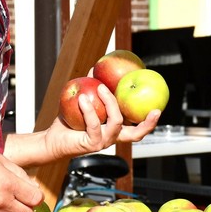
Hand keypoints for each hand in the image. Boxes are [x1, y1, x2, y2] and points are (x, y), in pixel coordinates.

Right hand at [0, 148, 43, 211]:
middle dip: (25, 206)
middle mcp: (0, 201)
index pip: (36, 198)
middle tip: (17, 199)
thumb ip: (20, 174)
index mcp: (8, 183)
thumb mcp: (0, 160)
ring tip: (4, 207)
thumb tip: (34, 187)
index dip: (35, 196)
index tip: (30, 193)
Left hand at [41, 82, 160, 158]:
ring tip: (100, 87)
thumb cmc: (68, 121)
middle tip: (154, 110)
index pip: (136, 129)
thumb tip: (96, 67)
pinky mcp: (91, 144)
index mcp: (114, 130)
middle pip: (135, 134)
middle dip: (147, 123)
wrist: (52, 140)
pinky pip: (94, 124)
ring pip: (116, 122)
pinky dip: (89, 109)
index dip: (148, 122)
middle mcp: (112, 138)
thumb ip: (92, 88)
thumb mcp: (83, 101)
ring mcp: (102, 142)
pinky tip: (82, 98)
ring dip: (109, 102)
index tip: (158, 109)